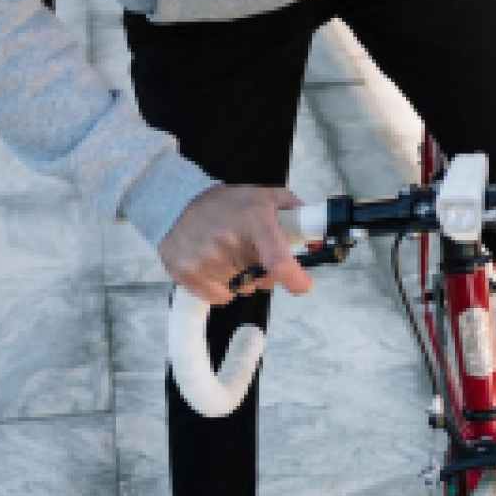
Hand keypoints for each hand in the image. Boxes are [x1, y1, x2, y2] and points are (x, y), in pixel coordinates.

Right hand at [158, 184, 312, 304]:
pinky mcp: (186, 273)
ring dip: (239, 277)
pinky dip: (219, 287)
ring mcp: (204, 259)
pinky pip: (219, 297)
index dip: (294, 278)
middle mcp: (228, 241)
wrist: (177, 199)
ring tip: (226, 252)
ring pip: (241, 289)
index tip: (302, 285)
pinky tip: (212, 263)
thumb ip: (297, 216)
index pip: (277, 260)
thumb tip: (318, 241)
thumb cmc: (230, 203)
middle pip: (262, 279)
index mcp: (254, 221)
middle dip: (262, 271)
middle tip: (250, 250)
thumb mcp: (267, 198)